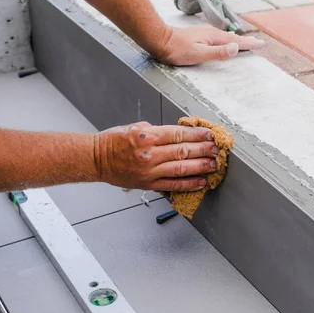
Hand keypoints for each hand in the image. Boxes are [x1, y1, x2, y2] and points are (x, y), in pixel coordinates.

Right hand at [95, 122, 217, 190]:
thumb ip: (157, 131)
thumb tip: (179, 134)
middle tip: (217, 149)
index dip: (197, 135)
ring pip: (181, 168)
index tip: (210, 134)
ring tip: (214, 165)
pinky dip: (189, 184)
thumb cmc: (114, 141)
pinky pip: (172, 185)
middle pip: (183, 151)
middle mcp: (149, 153)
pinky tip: (201, 181)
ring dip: (201, 167)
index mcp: (146, 136)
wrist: (96, 159)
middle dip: (204, 150)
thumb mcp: (135, 127)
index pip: (178, 134)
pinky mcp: (148, 183)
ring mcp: (149, 170)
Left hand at [155, 26, 264, 65]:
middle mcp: (211, 32)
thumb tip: (236, 47)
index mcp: (213, 37)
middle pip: (233, 37)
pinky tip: (223, 42)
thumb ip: (218, 52)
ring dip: (236, 40)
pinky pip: (218, 38)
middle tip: (257, 43)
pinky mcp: (198, 36)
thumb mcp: (199, 54)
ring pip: (225, 37)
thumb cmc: (177, 49)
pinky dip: (226, 40)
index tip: (261, 43)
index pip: (236, 41)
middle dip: (246, 41)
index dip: (249, 43)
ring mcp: (204, 33)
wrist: (159, 40)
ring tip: (244, 42)